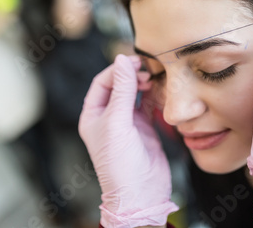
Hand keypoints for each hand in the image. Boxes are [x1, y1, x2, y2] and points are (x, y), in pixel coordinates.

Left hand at [79, 54, 178, 226]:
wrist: (141, 193)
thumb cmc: (120, 163)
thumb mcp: (117, 123)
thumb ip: (121, 90)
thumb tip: (122, 60)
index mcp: (93, 115)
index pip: (102, 83)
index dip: (116, 69)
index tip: (133, 61)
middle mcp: (109, 116)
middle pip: (119, 85)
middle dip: (131, 74)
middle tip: (146, 67)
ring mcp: (128, 122)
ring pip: (134, 93)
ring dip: (143, 83)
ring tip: (153, 77)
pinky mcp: (145, 127)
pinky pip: (148, 104)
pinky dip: (154, 94)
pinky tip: (160, 89)